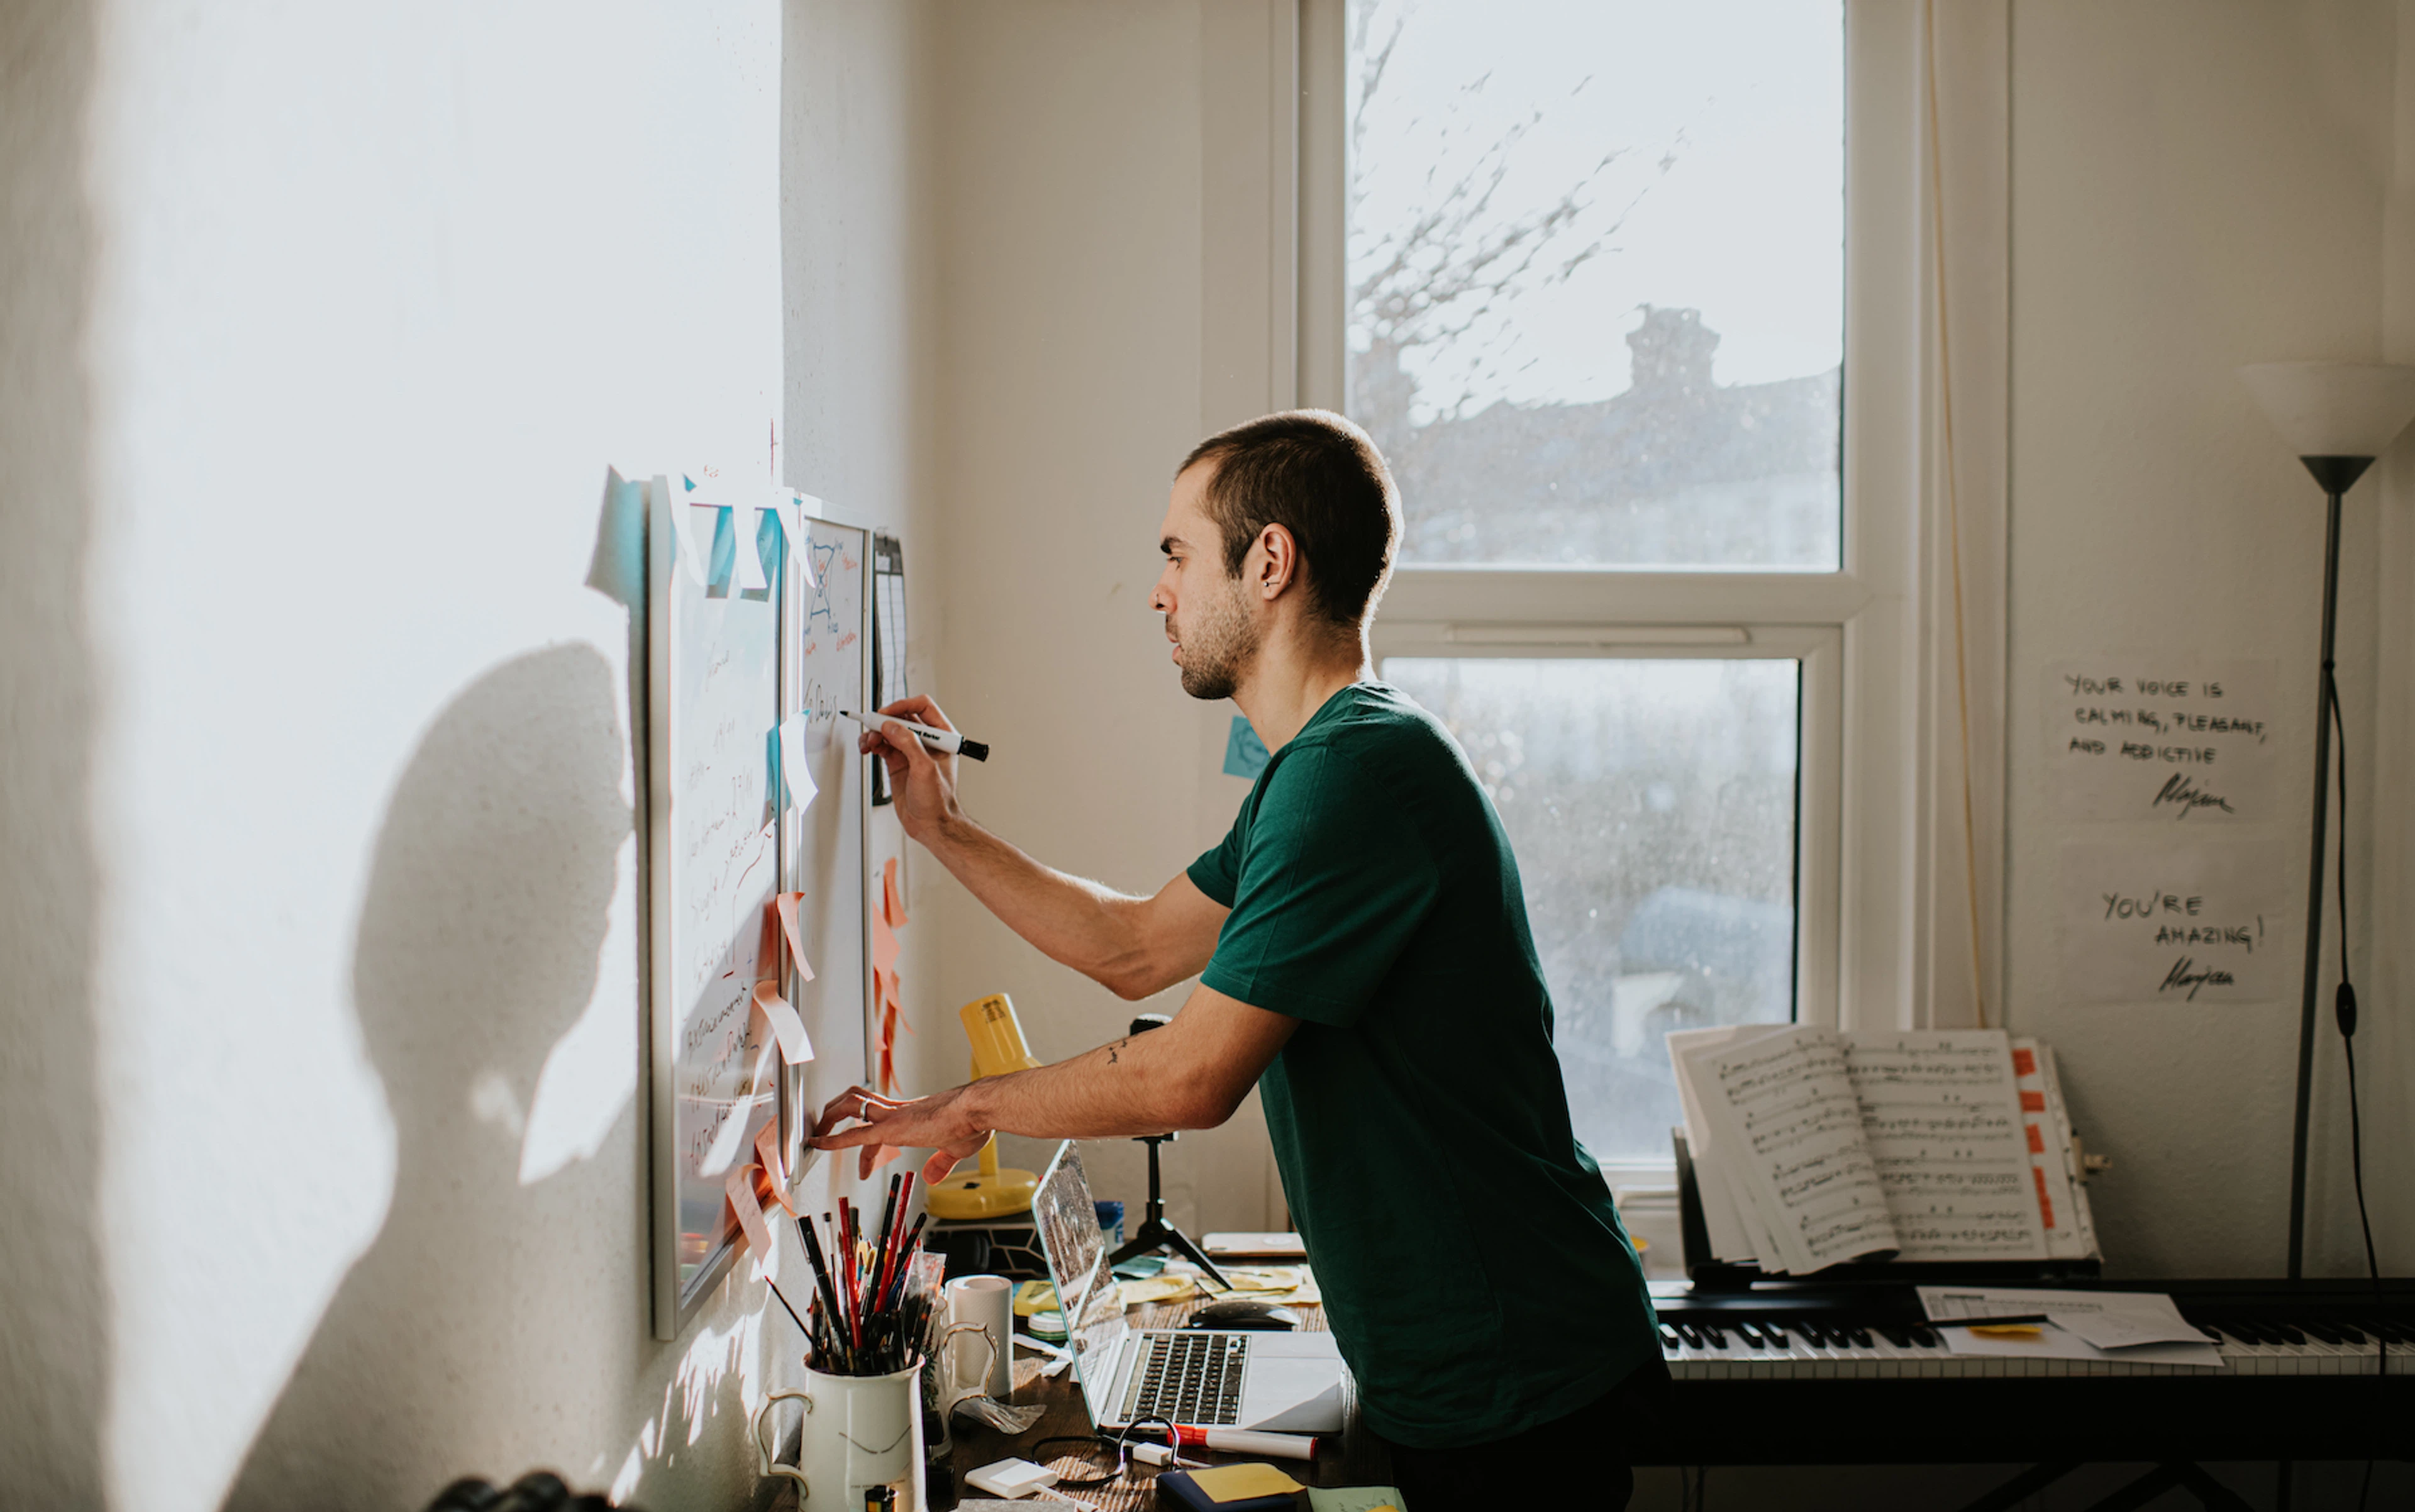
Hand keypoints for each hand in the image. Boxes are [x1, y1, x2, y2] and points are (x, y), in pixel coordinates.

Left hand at [811, 1082, 990, 1184]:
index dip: (865, 1139)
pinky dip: (832, 1140)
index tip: (863, 1167)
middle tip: (824, 1127)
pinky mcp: (892, 1129)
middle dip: (837, 1112)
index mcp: (912, 1114)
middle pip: (858, 1101)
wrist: (977, 1109)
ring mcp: (893, 1118)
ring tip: (816, 1135)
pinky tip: (818, 1144)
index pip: (879, 1117)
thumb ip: (940, 1162)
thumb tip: (930, 1176)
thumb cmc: (974, 1123)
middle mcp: (898, 1112)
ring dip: (830, 1118)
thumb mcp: (956, 1148)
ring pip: (850, 1107)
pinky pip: (855, 1134)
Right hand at [858, 695, 963, 844]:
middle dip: (885, 719)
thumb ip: (909, 744)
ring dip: (876, 732)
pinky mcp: (898, 762)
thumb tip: (892, 725)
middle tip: (872, 726)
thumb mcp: (925, 769)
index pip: (923, 707)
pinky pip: (882, 744)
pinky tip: (867, 747)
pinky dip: (872, 743)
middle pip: (902, 717)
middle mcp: (926, 741)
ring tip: (868, 742)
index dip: (904, 705)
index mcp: (942, 736)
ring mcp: (911, 751)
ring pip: (889, 730)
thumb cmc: (938, 801)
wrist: (929, 824)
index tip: (887, 713)